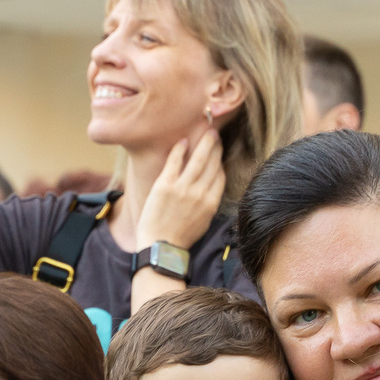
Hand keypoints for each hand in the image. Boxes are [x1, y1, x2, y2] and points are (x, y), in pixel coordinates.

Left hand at [133, 126, 224, 253]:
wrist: (160, 247)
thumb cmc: (181, 237)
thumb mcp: (203, 222)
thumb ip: (209, 203)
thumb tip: (212, 187)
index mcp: (210, 203)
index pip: (219, 175)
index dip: (220, 161)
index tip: (219, 152)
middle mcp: (199, 193)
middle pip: (212, 164)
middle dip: (215, 147)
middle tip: (214, 135)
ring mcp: (182, 188)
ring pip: (198, 159)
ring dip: (204, 143)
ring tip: (207, 133)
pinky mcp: (165, 185)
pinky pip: (175, 161)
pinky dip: (179, 149)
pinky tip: (183, 141)